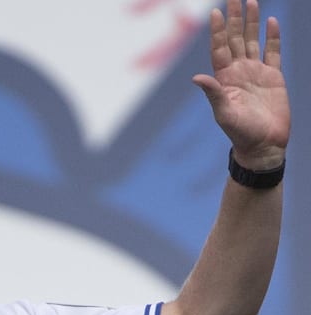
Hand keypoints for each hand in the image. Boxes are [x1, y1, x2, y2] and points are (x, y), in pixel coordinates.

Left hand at [193, 0, 289, 169]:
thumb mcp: (224, 113)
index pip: (219, 48)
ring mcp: (255, 73)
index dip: (216, 31)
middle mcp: (238, 71)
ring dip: (251, 22)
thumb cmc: (240, 133)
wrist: (263, 145)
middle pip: (235, 39)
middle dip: (234, 18)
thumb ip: (213, 94)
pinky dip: (272, 37)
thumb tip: (196, 77)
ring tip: (251, 2)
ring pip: (253, 41)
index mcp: (224, 78)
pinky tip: (270, 22)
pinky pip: (273, 52)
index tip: (214, 12)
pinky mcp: (273, 77)